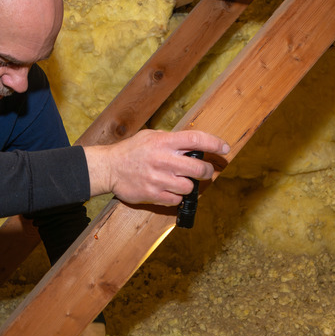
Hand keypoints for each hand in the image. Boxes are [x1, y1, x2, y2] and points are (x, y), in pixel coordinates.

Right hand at [84, 129, 229, 205]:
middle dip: (207, 171)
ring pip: (190, 187)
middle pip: (199, 168)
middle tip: (206, 171)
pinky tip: (169, 190)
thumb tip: (192, 143)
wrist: (109, 168)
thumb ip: (171, 139)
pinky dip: (177, 196)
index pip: (197, 139)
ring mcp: (159, 179)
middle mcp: (164, 159)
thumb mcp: (150, 136)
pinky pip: (176, 199)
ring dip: (190, 185)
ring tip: (181, 181)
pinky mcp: (153, 194)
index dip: (215, 143)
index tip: (225, 148)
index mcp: (164, 141)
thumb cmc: (130, 151)